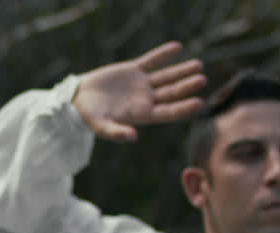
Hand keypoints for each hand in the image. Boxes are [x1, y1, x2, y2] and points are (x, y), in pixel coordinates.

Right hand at [72, 41, 205, 142]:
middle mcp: (145, 99)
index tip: (199, 103)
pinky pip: (151, 60)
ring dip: (181, 71)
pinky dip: (163, 54)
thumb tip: (133, 137)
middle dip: (186, 86)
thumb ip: (116, 132)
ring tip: (198, 65)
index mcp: (141, 114)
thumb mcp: (101, 126)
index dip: (182, 108)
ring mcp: (141, 84)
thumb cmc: (89, 116)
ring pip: (166, 76)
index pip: (167, 112)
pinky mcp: (133, 70)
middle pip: (171, 93)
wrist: (78, 100)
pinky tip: (177, 47)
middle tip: (202, 79)